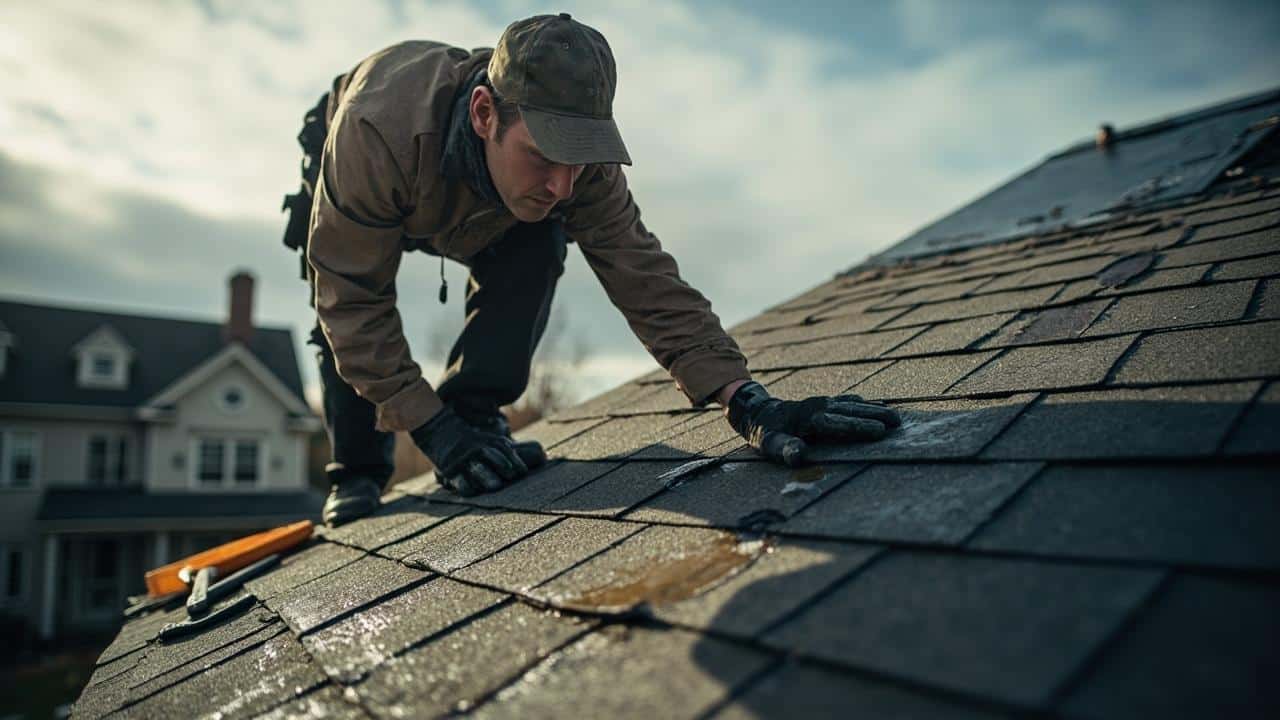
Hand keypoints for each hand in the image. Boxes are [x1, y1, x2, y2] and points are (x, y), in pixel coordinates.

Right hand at [410, 406, 529, 495]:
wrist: (439, 428)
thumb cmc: (471, 440)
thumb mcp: (490, 440)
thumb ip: (509, 452)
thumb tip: (543, 457)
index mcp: (491, 443)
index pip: (506, 452)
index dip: (515, 462)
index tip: (522, 473)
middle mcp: (479, 450)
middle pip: (493, 458)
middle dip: (502, 466)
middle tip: (512, 476)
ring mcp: (464, 460)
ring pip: (477, 469)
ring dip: (486, 477)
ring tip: (496, 487)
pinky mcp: (450, 470)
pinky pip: (458, 479)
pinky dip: (465, 486)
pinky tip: (471, 492)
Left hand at [725, 381, 900, 466]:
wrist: (760, 412)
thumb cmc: (766, 433)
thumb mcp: (769, 444)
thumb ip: (784, 449)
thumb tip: (798, 455)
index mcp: (808, 418)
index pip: (837, 423)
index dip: (858, 427)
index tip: (879, 431)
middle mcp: (819, 406)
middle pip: (851, 410)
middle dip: (875, 416)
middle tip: (897, 423)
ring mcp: (825, 402)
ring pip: (854, 404)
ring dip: (875, 409)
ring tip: (896, 418)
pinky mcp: (828, 402)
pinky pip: (850, 402)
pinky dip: (867, 405)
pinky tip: (880, 407)